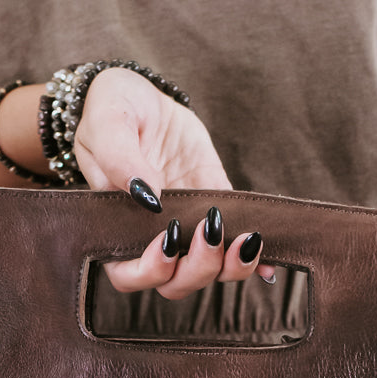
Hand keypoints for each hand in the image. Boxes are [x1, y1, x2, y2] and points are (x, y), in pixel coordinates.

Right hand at [73, 67, 272, 297]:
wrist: (142, 95)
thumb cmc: (112, 109)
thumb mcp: (107, 124)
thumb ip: (119, 161)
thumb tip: (151, 199)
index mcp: (117, 226)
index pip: (128, 274)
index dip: (149, 271)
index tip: (166, 240)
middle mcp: (151, 237)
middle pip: (174, 283)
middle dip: (197, 268)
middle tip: (210, 230)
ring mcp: (187, 228)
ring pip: (208, 273)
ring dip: (229, 268)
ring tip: (245, 239)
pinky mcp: (216, 208)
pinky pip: (236, 246)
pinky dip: (255, 261)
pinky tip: (270, 263)